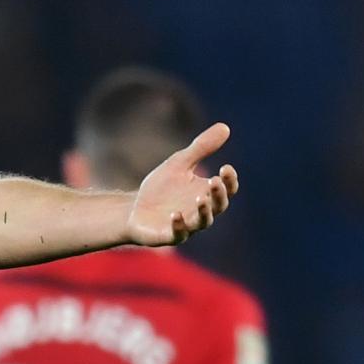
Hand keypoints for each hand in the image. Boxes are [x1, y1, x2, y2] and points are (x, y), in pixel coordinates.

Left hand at [127, 122, 239, 246]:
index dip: (229, 180)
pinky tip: (175, 214)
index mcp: (208, 194)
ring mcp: (187, 226)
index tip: (225, 167)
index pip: (227, 188)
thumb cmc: (161, 188)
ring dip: (204, 211)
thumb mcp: (179, 164)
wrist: (135, 209)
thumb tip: (225, 127)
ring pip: (203, 222)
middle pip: (219, 206)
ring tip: (201, 198)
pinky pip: (178, 235)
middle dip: (218, 194)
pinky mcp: (169, 236)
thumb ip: (200, 148)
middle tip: (214, 181)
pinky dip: (179, 225)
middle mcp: (201, 212)